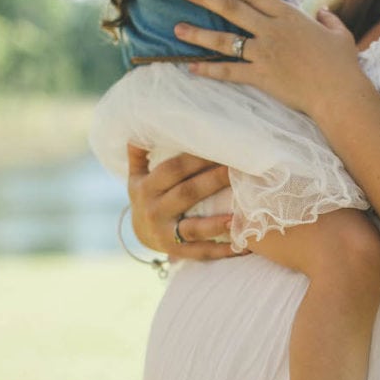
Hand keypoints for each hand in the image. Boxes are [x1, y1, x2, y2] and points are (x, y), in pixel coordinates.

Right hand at [126, 145, 239, 259]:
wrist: (140, 235)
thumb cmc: (147, 197)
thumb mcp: (137, 176)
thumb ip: (139, 153)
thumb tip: (140, 126)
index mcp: (147, 188)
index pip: (172, 170)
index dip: (195, 159)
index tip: (219, 148)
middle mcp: (155, 210)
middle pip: (187, 194)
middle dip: (212, 181)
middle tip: (238, 170)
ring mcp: (166, 234)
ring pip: (193, 228)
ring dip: (216, 224)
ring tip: (237, 216)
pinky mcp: (178, 252)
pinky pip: (202, 252)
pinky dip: (223, 250)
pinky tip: (243, 246)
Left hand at [174, 0, 364, 117]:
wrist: (340, 93)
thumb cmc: (343, 65)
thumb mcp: (341, 35)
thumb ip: (330, 19)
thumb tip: (324, 11)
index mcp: (289, 16)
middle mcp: (272, 31)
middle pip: (232, 9)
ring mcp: (265, 54)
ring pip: (225, 40)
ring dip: (199, 34)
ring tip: (177, 29)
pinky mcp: (262, 77)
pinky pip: (230, 72)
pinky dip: (210, 70)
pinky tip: (192, 68)